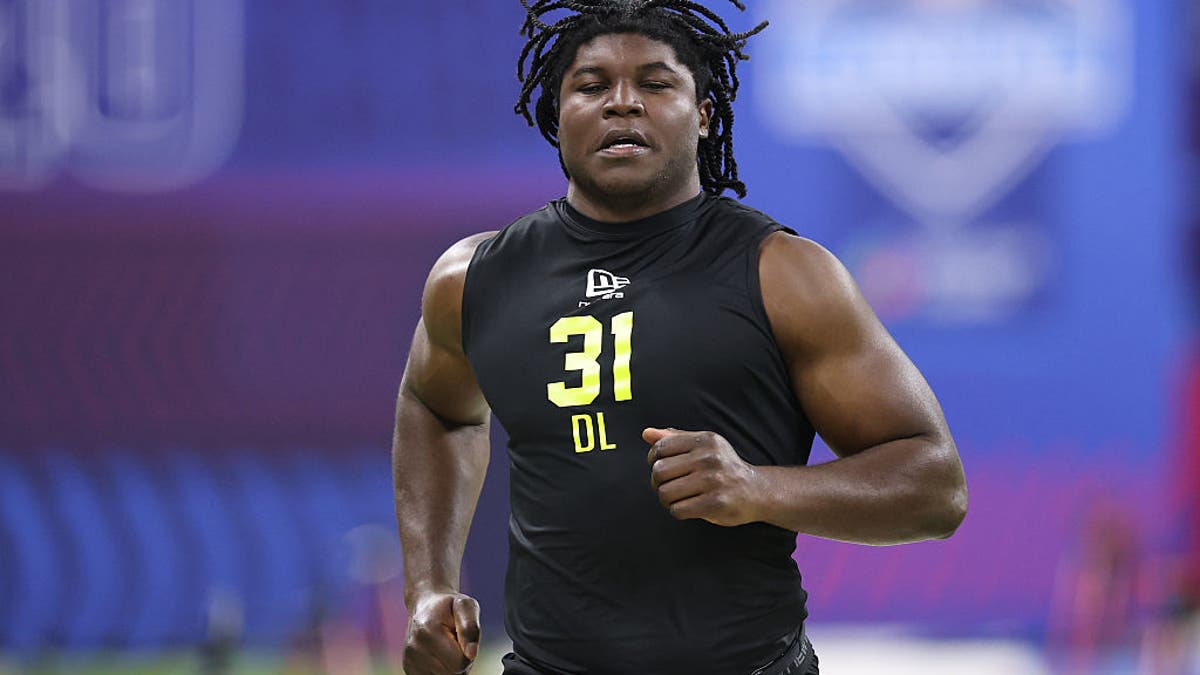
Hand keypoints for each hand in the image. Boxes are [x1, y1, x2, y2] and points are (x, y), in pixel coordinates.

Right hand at [403, 591, 480, 674]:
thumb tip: (471, 654)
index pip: (459, 663)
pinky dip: (441, 670)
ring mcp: (409, 661)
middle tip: (455, 643)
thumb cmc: (449, 606)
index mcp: (427, 631)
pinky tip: (438, 656)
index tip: (461, 638)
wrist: (425, 606)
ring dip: (451, 667)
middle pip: (452, 674)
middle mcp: (414, 649)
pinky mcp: (408, 669)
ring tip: (446, 648)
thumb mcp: (465, 606)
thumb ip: (470, 628)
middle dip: (459, 662)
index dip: (467, 654)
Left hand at [643, 427, 762, 526]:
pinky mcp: (716, 503)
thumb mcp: (704, 446)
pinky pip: (677, 510)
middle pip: (659, 471)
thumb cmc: (724, 468)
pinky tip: (689, 507)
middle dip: (658, 483)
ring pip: (665, 493)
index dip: (653, 461)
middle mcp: (710, 457)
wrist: (757, 491)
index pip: (660, 448)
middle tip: (670, 487)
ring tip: (679, 498)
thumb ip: (675, 439)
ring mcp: (713, 481)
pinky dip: (678, 511)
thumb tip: (646, 433)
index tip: (663, 469)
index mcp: (705, 440)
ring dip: (667, 500)